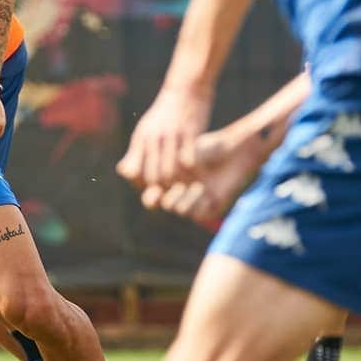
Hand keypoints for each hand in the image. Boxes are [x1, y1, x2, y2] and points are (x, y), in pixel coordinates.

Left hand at [117, 84, 212, 188]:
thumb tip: (126, 173)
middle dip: (162, 189)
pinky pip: (188, 162)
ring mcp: (171, 135)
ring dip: (177, 184)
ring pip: (170, 173)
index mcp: (141, 138)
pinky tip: (196, 175)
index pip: (134, 173)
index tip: (153, 186)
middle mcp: (153, 137)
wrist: (186, 88)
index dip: (142, 185)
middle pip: (152, 177)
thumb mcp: (146, 128)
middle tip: (171, 192)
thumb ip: (137, 151)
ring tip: (184, 187)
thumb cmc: (166, 112)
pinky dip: (192, 174)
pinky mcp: (190, 133)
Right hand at [138, 124, 262, 226]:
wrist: (238, 150)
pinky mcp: (211, 209)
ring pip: (178, 209)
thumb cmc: (208, 147)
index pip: (149, 191)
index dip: (146, 190)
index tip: (145, 184)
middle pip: (161, 203)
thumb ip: (152, 162)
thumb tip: (122, 172)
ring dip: (179, 200)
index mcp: (168, 182)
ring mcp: (194, 203)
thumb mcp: (179, 150)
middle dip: (159, 197)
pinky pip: (199, 213)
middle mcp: (179, 194)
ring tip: (183, 188)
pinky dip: (197, 202)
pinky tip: (202, 190)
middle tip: (159, 191)